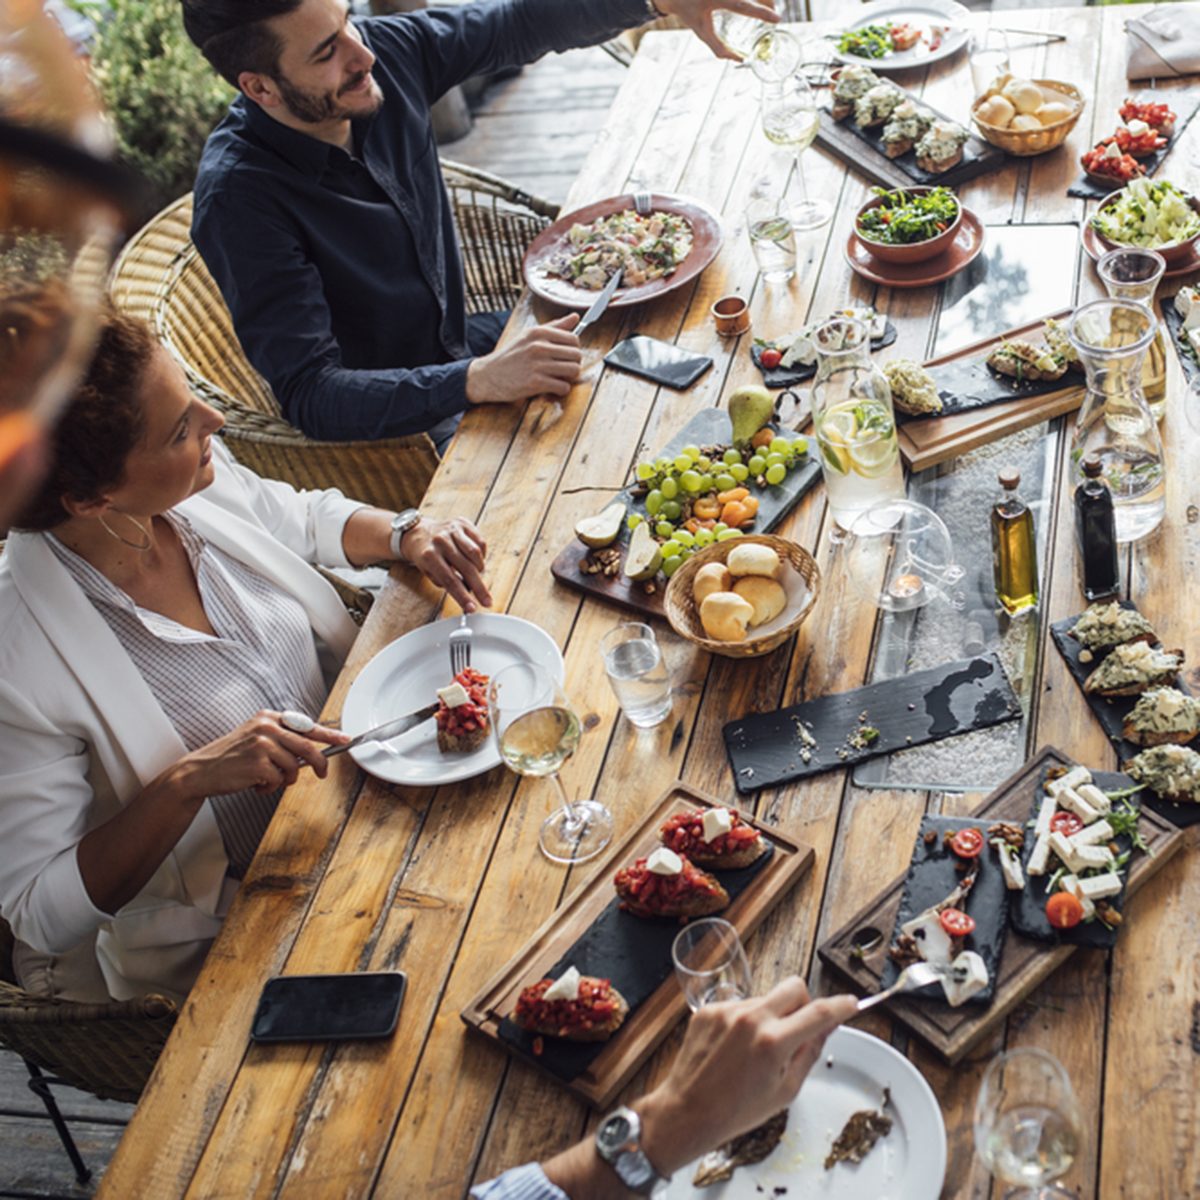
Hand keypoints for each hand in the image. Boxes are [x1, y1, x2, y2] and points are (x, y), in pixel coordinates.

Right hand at [170, 711, 349, 797]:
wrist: (202, 771)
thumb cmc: (231, 758)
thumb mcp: (256, 738)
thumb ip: (282, 740)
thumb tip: (312, 752)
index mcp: (268, 717)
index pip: (306, 725)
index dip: (329, 733)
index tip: (346, 739)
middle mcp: (266, 727)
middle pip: (308, 746)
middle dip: (320, 763)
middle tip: (322, 774)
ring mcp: (262, 744)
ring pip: (294, 767)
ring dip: (285, 779)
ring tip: (267, 779)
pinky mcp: (258, 763)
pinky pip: (279, 779)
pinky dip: (271, 787)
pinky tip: (256, 784)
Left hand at [399, 516, 491, 611]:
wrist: (417, 533)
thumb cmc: (424, 555)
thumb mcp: (429, 572)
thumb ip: (446, 582)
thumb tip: (468, 591)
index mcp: (429, 556)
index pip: (450, 581)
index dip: (463, 596)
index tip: (472, 608)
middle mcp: (441, 541)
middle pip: (466, 568)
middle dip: (479, 588)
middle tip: (487, 601)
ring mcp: (452, 530)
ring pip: (475, 554)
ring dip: (480, 569)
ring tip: (477, 576)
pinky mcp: (462, 523)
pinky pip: (479, 541)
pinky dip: (481, 554)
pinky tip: (476, 560)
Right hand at [465, 314, 581, 403]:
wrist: (487, 375)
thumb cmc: (510, 356)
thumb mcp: (528, 335)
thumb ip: (554, 326)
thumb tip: (575, 317)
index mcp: (539, 332)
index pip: (573, 339)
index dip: (573, 349)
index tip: (565, 356)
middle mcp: (539, 346)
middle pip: (576, 355)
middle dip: (573, 364)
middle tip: (563, 369)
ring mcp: (537, 365)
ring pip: (573, 371)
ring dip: (569, 377)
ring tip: (558, 378)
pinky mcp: (535, 383)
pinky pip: (563, 387)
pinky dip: (561, 390)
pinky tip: (552, 388)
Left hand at [638, 979, 858, 1173]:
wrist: (688, 1110)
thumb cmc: (738, 1110)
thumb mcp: (786, 1090)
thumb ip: (810, 1053)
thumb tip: (827, 1026)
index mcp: (774, 1043)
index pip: (819, 1013)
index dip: (840, 1006)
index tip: (851, 1002)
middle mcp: (751, 1019)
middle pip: (794, 986)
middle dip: (803, 1003)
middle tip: (797, 1028)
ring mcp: (728, 1011)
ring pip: (766, 998)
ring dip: (771, 1016)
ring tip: (755, 1050)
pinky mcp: (709, 1009)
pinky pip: (740, 1005)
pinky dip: (745, 1021)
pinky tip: (734, 1048)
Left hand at [654, 0, 778, 60]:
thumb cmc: (688, 11)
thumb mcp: (701, 31)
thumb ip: (719, 47)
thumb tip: (739, 60)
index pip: (743, 6)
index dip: (761, 13)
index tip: (777, 19)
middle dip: (767, 2)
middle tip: (774, 14)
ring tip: (769, 7)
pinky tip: (762, 1)